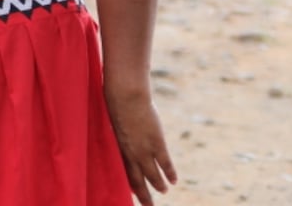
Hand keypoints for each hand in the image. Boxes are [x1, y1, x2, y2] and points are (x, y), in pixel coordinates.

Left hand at [105, 85, 177, 205]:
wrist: (126, 96)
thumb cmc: (119, 101)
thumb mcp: (118, 118)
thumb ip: (122, 128)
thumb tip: (125, 127)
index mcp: (120, 147)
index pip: (125, 171)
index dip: (131, 183)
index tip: (135, 193)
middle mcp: (131, 153)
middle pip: (137, 179)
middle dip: (143, 195)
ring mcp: (144, 149)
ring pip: (152, 175)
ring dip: (158, 185)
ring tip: (163, 191)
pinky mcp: (157, 143)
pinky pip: (164, 163)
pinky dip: (169, 173)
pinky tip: (173, 181)